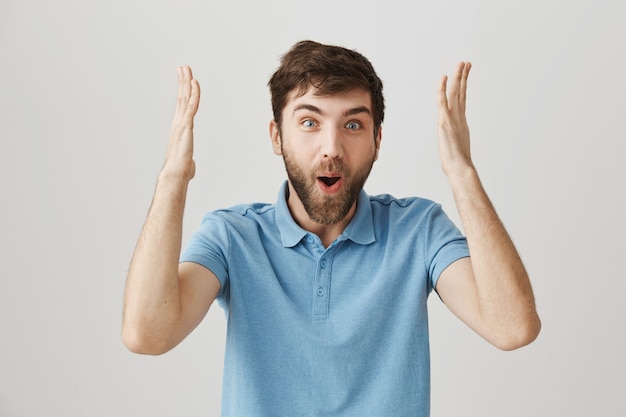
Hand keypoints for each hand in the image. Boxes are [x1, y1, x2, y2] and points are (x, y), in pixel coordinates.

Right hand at [162, 66, 200, 181]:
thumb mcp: (187, 160)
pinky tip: (195, 82)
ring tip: (186, 69)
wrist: (176, 172)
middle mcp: (178, 122)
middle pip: (181, 97)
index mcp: (179, 127)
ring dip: (186, 82)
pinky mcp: (186, 125)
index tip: (183, 80)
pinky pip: (192, 105)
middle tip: (183, 67)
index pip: (181, 105)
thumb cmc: (181, 169)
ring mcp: (182, 122)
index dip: (182, 91)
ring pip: (185, 97)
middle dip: (182, 81)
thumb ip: (188, 158)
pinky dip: (194, 93)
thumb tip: (190, 166)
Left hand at [438, 62, 472, 175]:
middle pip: (460, 92)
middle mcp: (458, 117)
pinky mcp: (445, 121)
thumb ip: (456, 141)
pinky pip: (443, 101)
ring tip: (462, 64)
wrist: (459, 167)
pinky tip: (444, 78)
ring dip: (458, 78)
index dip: (463, 85)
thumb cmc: (457, 161)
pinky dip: (443, 89)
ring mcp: (452, 118)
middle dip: (463, 77)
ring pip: (455, 93)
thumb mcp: (456, 147)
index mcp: (460, 121)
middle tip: (467, 63)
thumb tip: (457, 144)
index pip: (462, 98)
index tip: (465, 73)